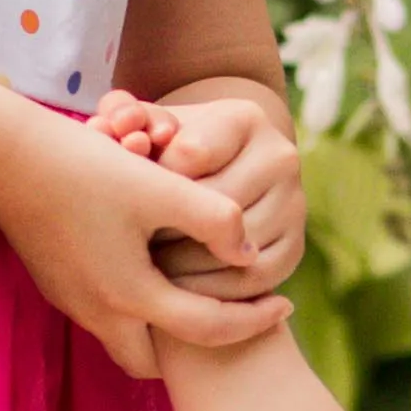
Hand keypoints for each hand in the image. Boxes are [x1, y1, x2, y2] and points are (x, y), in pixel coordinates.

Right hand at [0, 102, 290, 376]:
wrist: (4, 155)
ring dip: (163, 327)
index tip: (287, 305)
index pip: (207, 329)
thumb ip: (214, 220)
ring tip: (198, 292)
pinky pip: (104, 314)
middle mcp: (97, 311)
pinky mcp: (55, 282)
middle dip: (196, 348)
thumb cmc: (84, 166)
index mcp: (130, 295)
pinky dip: (135, 307)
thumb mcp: (160, 186)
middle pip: (154, 362)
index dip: (254, 322)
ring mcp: (70, 301)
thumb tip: (248, 252)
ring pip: (126, 339)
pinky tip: (151, 269)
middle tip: (233, 316)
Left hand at [113, 83, 307, 301]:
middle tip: (128, 249)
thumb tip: (117, 125)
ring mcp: (293, 204)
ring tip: (146, 272)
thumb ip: (123, 116)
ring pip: (234, 249)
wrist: (224, 173)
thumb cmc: (171, 150)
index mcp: (245, 118)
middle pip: (216, 207)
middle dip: (167, 231)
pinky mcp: (294, 248)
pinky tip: (175, 293)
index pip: (191, 155)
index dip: (151, 182)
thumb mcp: (149, 126)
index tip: (128, 197)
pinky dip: (210, 294)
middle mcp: (281, 157)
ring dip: (186, 268)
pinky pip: (250, 282)